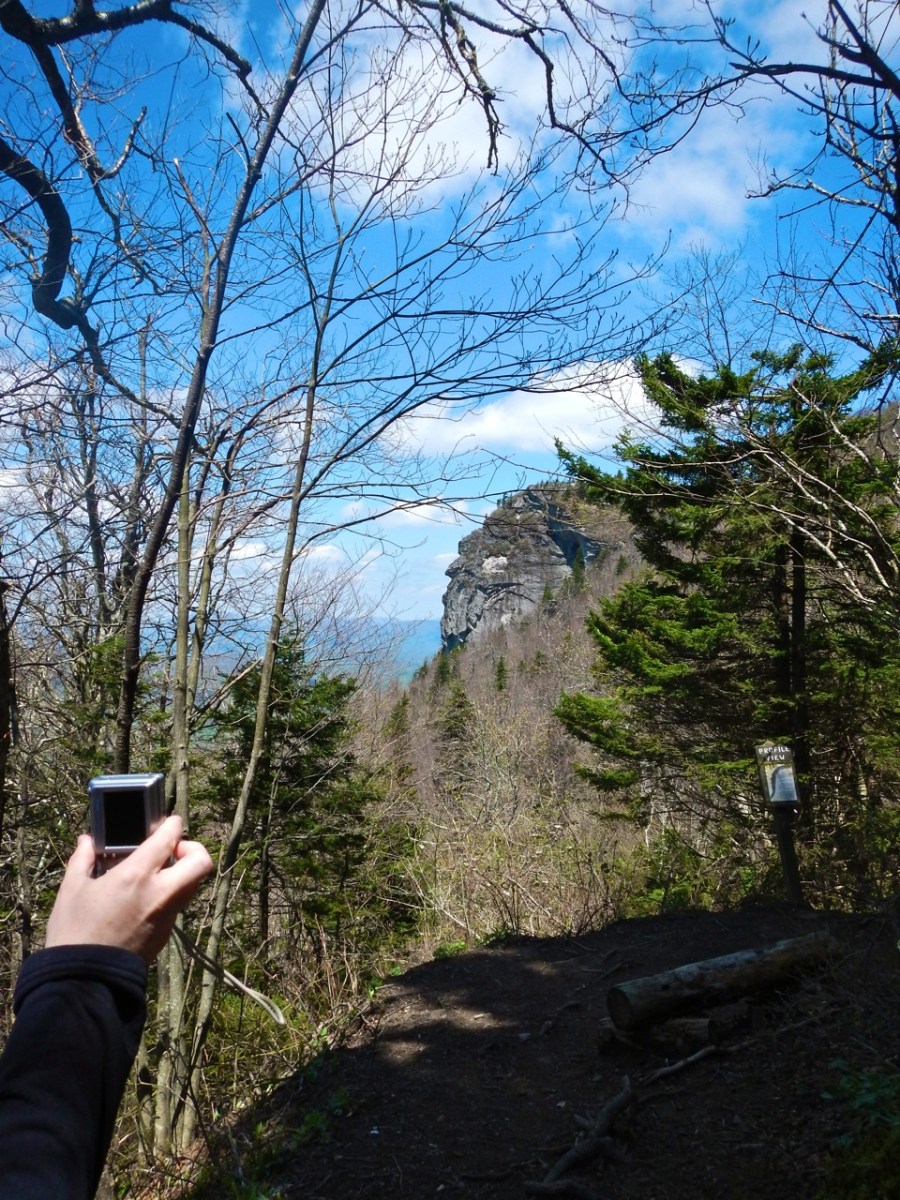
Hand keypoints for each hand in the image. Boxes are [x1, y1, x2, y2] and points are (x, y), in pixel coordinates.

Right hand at [46, 816, 213, 963]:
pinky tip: (144, 899)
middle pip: (201, 862)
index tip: (169, 822)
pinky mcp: (166, 934)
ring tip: (156, 873)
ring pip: (192, 885)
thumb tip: (86, 841)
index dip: (173, 824)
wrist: (83, 981)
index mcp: (136, 876)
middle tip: (172, 851)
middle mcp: (159, 893)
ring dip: (182, 873)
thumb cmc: (74, 932)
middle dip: (193, 849)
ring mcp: (167, 916)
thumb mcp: (72, 890)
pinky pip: (177, 906)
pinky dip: (169, 895)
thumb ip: (82, 860)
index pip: (169, 838)